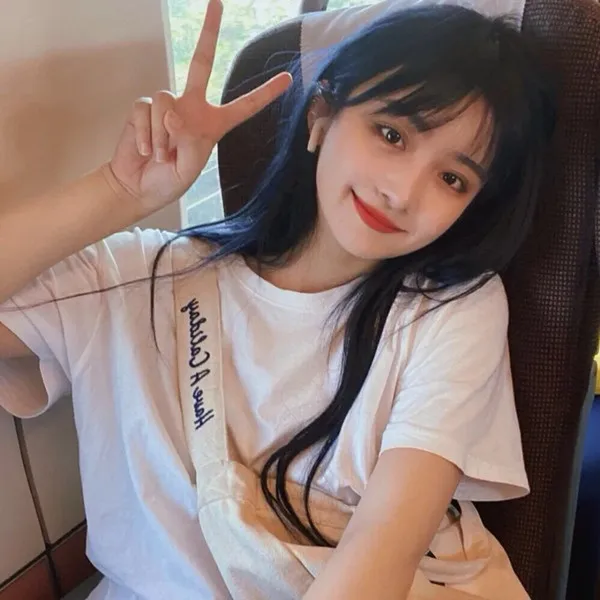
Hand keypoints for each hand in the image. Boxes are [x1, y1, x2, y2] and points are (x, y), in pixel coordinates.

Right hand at [108, 0, 291, 215]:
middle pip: (200, 62)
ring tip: (161, 155)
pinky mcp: (143, 109)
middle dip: (209, 32)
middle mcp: (191, 107)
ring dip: (162, 134)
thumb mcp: (189, 166)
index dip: (264, 94)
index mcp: (213, 124)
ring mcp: (167, 105)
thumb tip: (173, 113)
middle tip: (217, 1)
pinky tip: (146, 151)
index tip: (287, 78)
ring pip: (165, 100)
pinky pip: (145, 110)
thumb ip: (186, 138)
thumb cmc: (170, 181)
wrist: (139, 187)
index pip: (243, 106)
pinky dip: (146, 134)